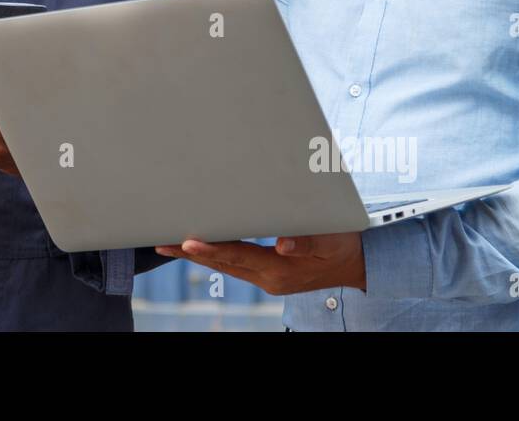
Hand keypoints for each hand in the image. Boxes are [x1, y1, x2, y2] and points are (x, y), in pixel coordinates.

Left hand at [153, 232, 366, 294]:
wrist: (356, 264)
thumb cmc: (344, 245)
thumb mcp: (331, 240)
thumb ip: (307, 241)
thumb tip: (283, 244)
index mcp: (280, 269)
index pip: (238, 257)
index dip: (212, 249)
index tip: (187, 241)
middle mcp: (267, 278)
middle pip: (222, 264)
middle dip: (191, 253)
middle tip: (161, 242)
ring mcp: (266, 278)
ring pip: (224, 266)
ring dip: (197, 255)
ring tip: (169, 244)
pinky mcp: (267, 274)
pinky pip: (233, 265)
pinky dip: (213, 256)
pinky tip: (198, 248)